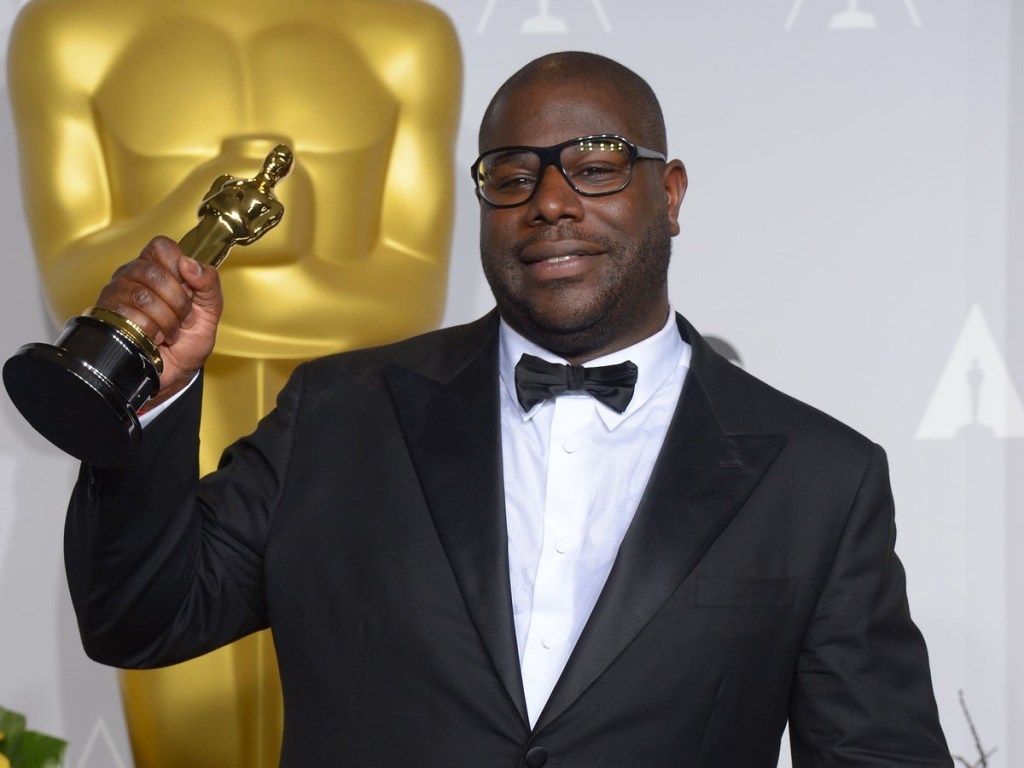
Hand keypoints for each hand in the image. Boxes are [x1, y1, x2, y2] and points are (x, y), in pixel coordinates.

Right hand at [95, 236, 222, 399]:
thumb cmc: (189, 341)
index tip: (189, 288)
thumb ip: (209, 284)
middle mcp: (134, 275)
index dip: (178, 265)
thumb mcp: (210, 312)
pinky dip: (150, 331)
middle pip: (153, 271)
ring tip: (169, 331)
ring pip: (142, 295)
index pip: (161, 246)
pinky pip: (129, 316)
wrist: (173, 373)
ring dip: (166, 320)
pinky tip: (153, 337)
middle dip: (178, 302)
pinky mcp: (107, 315)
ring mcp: (118, 293)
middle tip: (183, 318)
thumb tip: (190, 263)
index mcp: (160, 268)